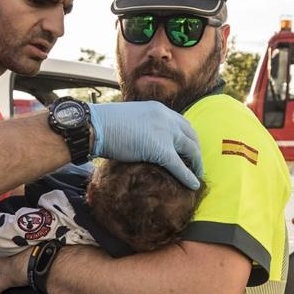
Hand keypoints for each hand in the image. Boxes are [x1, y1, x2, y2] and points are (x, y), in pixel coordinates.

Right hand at [87, 101, 202, 188]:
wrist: (96, 126)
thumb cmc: (104, 124)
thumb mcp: (130, 118)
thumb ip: (142, 125)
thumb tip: (143, 138)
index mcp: (159, 109)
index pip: (181, 123)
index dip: (187, 137)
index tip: (188, 148)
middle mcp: (166, 118)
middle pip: (190, 135)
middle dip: (196, 150)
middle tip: (196, 162)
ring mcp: (165, 133)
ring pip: (190, 149)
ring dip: (196, 163)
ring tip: (197, 174)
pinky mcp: (160, 149)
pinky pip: (180, 165)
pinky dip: (189, 175)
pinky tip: (194, 184)